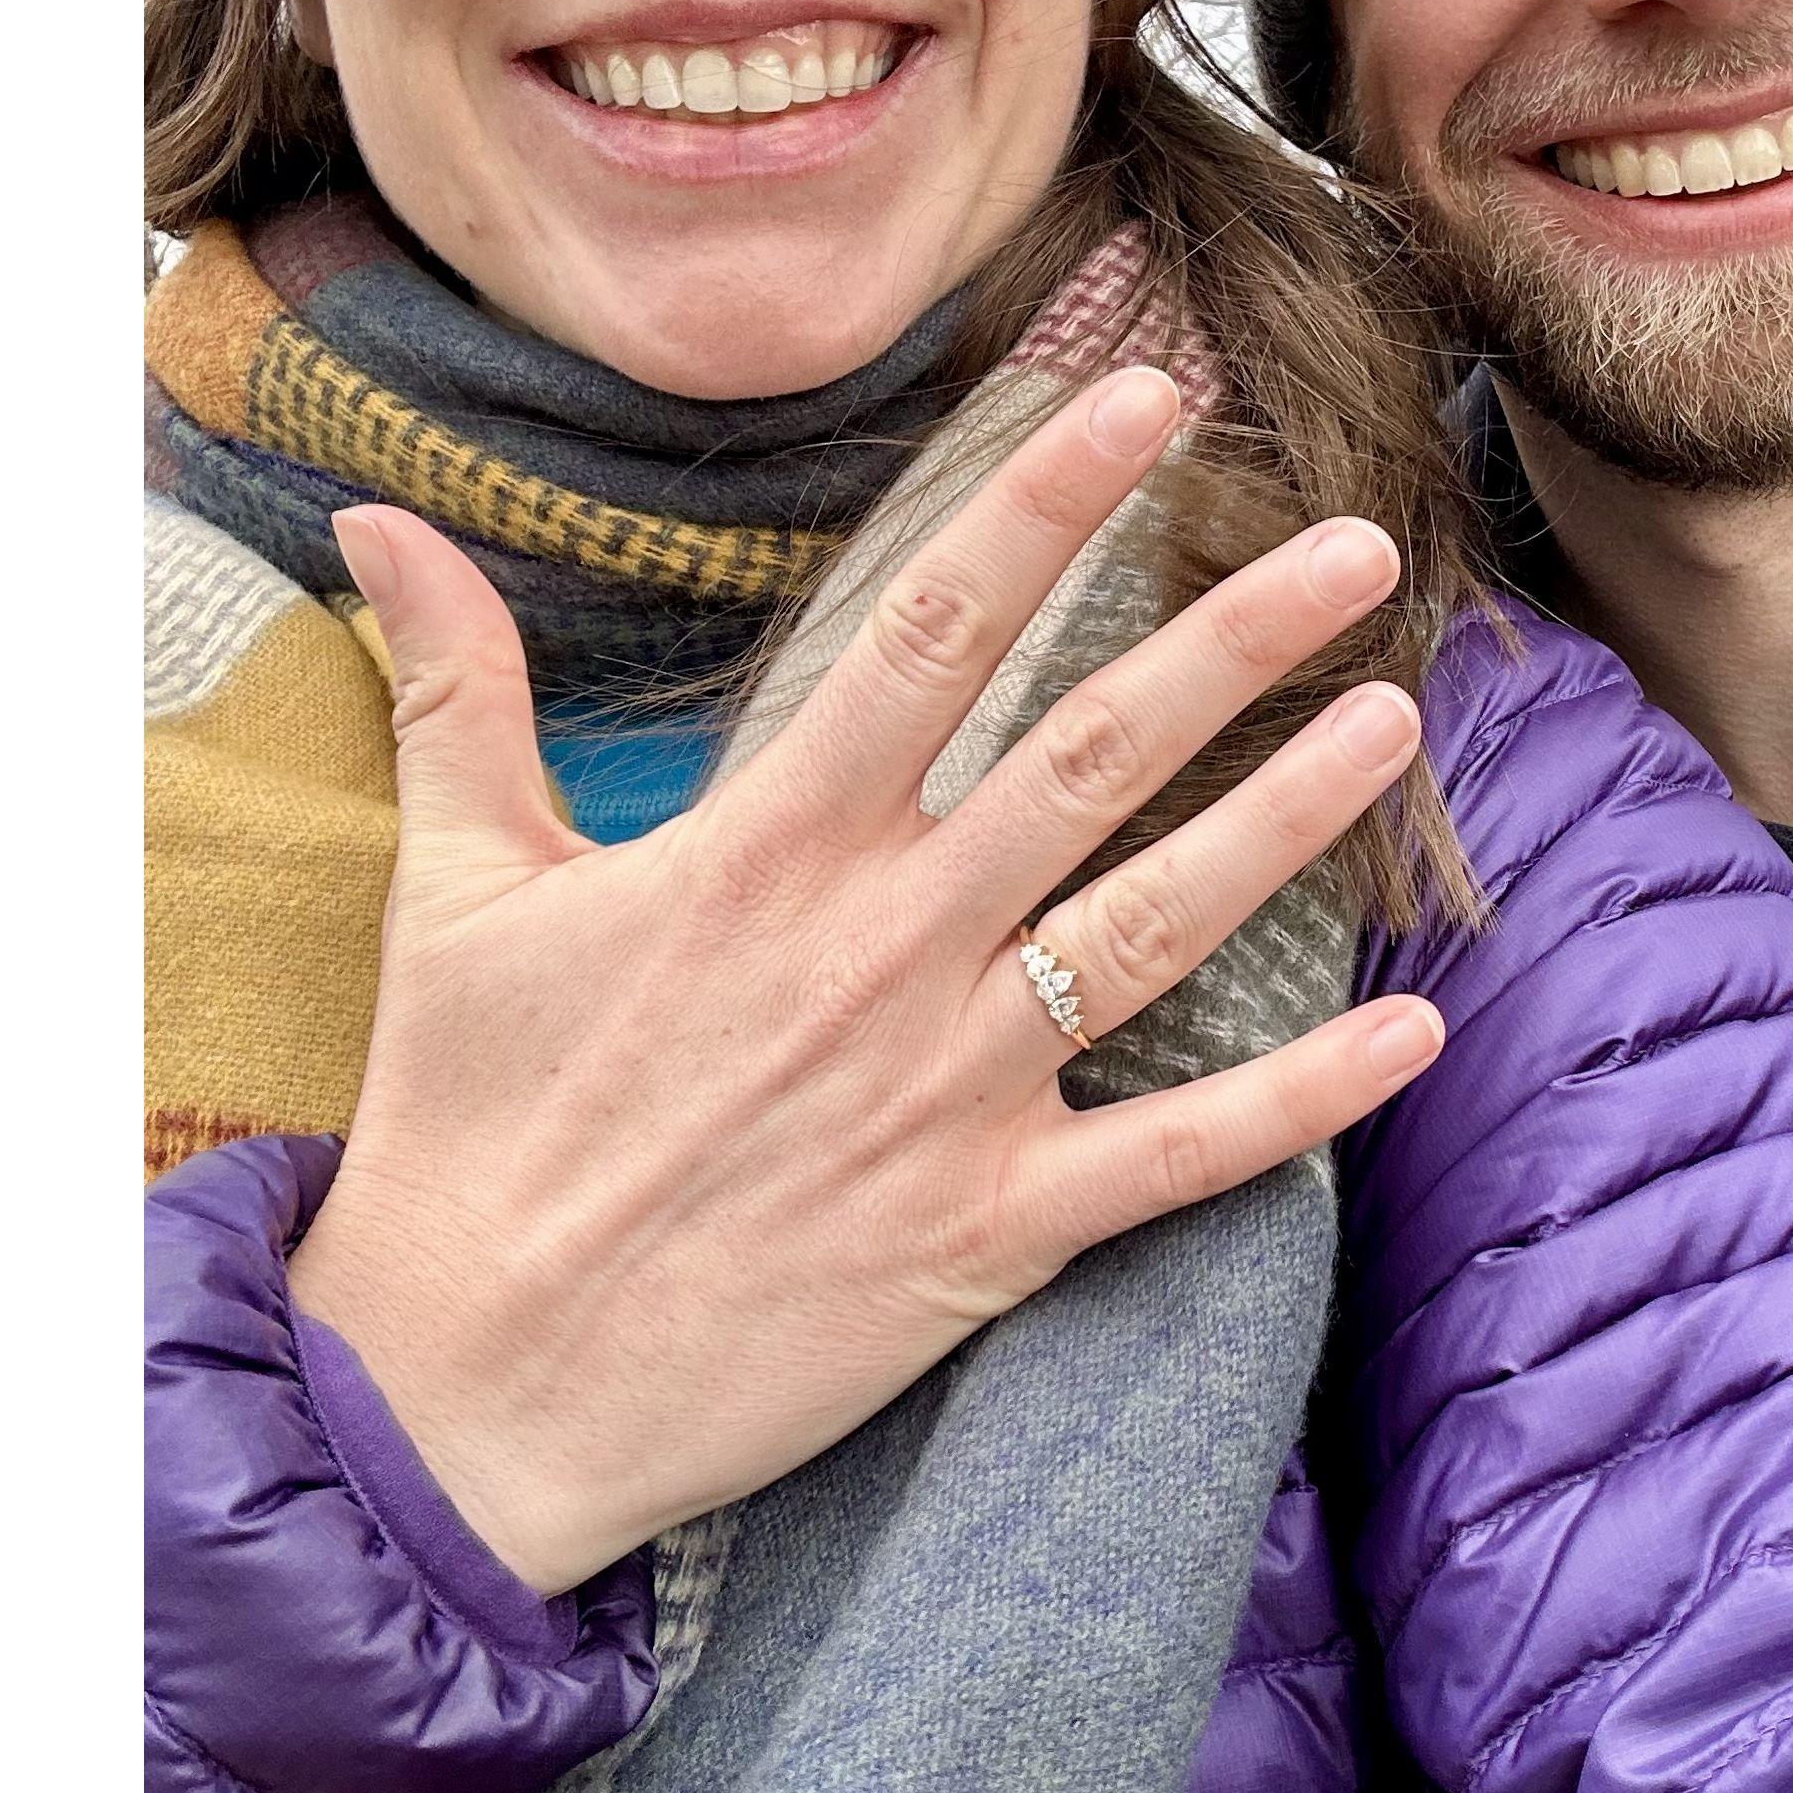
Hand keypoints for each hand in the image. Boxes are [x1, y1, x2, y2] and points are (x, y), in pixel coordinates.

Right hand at [285, 368, 1443, 1595]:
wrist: (464, 1394)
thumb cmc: (464, 1132)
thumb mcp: (450, 893)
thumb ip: (456, 694)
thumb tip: (377, 527)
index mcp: (766, 848)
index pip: (932, 629)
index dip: (1047, 499)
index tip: (1148, 398)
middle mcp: (881, 946)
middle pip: (1087, 755)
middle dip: (1231, 640)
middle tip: (1359, 543)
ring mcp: (946, 1090)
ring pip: (1153, 925)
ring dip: (1290, 823)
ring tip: (1402, 723)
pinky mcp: (986, 1230)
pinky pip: (1177, 1157)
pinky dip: (1303, 1100)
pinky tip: (1416, 1030)